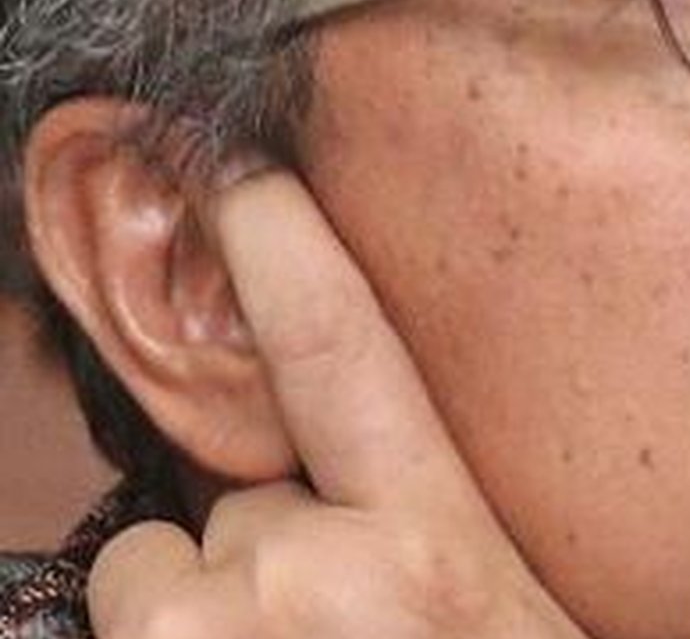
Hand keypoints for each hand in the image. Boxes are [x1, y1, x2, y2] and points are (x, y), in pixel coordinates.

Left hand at [87, 172, 587, 638]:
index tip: (239, 163)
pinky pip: (136, 607)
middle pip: (245, 489)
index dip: (280, 238)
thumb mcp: (488, 596)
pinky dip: (176, 638)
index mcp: (442, 543)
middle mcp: (332, 572)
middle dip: (273, 527)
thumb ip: (426, 520)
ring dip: (219, 598)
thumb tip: (328, 474)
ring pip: (177, 553)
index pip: (342, 345)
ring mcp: (232, 622)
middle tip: (343, 611)